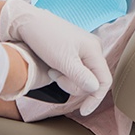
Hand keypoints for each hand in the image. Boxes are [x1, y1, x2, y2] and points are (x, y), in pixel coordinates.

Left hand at [0, 0, 111, 115]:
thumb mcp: (64, 61)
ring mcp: (83, 48)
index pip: (104, 80)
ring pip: (82, 76)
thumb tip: (96, 89)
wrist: (30, 22)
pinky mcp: (74, 50)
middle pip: (92, 80)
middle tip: (56, 77)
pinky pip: (75, 70)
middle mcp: (92, 48)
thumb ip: (81, 77)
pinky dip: (64, 73)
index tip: (83, 111)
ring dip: (66, 79)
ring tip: (53, 69)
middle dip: (73, 84)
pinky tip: (53, 66)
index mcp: (94, 49)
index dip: (96, 98)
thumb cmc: (47, 38)